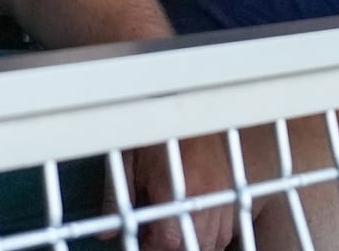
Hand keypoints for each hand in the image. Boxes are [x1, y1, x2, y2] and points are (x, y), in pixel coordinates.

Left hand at [107, 135, 237, 250]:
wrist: (188, 102)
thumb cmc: (156, 127)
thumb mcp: (127, 159)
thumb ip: (116, 198)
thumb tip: (106, 231)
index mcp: (174, 185)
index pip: (169, 239)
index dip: (153, 247)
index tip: (143, 242)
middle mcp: (204, 191)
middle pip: (196, 244)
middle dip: (174, 247)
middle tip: (155, 238)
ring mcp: (221, 190)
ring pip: (215, 240)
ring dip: (194, 242)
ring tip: (173, 230)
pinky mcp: (231, 186)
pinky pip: (227, 227)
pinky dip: (211, 234)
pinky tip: (194, 224)